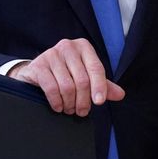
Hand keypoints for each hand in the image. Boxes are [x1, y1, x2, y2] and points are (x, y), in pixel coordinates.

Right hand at [8, 38, 124, 115]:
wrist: (37, 72)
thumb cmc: (66, 73)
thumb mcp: (86, 76)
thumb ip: (103, 85)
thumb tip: (120, 94)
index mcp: (83, 47)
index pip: (96, 68)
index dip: (99, 87)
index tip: (99, 102)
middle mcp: (68, 47)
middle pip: (82, 80)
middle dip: (83, 101)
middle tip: (82, 111)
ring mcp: (51, 54)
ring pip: (67, 86)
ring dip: (70, 103)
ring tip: (69, 109)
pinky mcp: (38, 65)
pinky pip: (51, 88)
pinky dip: (56, 102)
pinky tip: (58, 106)